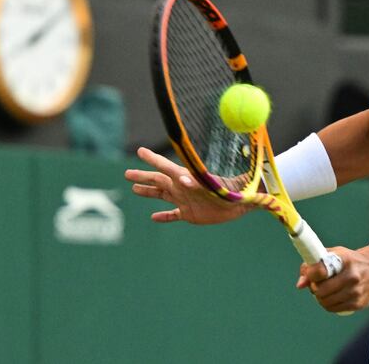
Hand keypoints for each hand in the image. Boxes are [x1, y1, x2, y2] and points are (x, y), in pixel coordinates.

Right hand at [125, 146, 253, 223]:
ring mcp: (185, 200)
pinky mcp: (190, 214)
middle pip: (158, 180)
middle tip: (127, 173)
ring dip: (148, 192)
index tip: (140, 151)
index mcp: (187, 178)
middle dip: (143, 176)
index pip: (166, 166)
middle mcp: (183, 188)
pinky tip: (153, 217)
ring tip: (134, 189)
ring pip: (162, 195)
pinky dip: (163, 217)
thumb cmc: (230, 191)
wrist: (242, 203)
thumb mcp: (214, 185)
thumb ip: (199, 182)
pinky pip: (172, 215)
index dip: (153, 159)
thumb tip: (183, 179)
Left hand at [295, 245, 368, 312]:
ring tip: (324, 291)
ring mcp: (355, 291)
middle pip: (320, 290)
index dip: (310, 274)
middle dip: (314, 288)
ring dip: (320, 298)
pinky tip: (332, 297)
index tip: (310, 274)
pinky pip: (334, 309)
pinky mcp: (358, 304)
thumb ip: (314, 266)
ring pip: (325, 302)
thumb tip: (300, 284)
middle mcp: (351, 276)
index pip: (320, 270)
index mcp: (344, 260)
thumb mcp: (333, 255)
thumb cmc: (349, 261)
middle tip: (317, 284)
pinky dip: (328, 304)